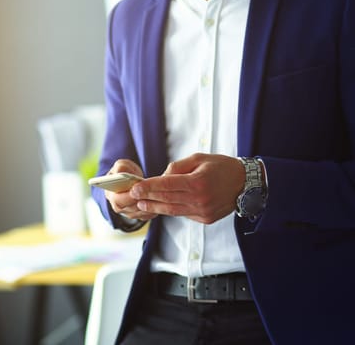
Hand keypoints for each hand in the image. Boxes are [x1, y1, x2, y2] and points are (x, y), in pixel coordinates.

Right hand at [104, 159, 157, 220]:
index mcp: (111, 194)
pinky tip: (161, 201)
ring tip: (160, 196)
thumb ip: (120, 167)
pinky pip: (147, 215)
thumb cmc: (125, 171)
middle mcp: (118, 207)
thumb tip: (121, 172)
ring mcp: (128, 213)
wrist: (130, 179)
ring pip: (141, 213)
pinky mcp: (139, 215)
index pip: (118, 200)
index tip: (137, 189)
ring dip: (151, 205)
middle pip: (131, 208)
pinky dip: (155, 209)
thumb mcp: (121, 165)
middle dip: (143, 200)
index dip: (128, 196)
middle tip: (154, 193)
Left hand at [129, 153, 244, 223]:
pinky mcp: (205, 219)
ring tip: (142, 204)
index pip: (167, 185)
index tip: (135, 188)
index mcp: (198, 182)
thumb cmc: (221, 167)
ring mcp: (203, 211)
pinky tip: (162, 205)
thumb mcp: (199, 158)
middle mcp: (200, 199)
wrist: (245, 183)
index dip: (149, 187)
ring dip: (155, 207)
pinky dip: (171, 209)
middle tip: (133, 196)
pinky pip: (184, 214)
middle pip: (167, 199)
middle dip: (148, 198)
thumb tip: (161, 178)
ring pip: (173, 210)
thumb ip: (177, 167)